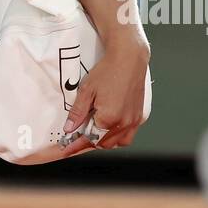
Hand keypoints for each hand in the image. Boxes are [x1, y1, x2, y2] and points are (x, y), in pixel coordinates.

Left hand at [59, 38, 149, 156]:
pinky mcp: (141, 115)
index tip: (67, 149)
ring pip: (118, 142)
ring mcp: (134, 121)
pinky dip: (119, 135)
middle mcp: (123, 123)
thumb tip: (69, 128)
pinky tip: (111, 125)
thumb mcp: (86, 91)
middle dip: (91, 141)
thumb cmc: (107, 71)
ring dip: (106, 140)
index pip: (89, 139)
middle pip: (104, 143)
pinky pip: (129, 134)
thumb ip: (77, 113)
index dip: (76, 145)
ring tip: (96, 130)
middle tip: (80, 135)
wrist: (129, 58)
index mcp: (108, 119)